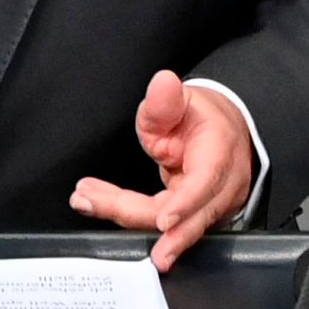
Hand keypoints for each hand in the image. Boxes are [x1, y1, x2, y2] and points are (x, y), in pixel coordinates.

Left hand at [69, 70, 254, 271]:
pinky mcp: (194, 218)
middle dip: (138, 216)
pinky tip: (100, 204)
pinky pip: (163, 225)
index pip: (206, 184)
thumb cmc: (199, 119)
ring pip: (170, 226)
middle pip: (185, 216)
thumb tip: (163, 82)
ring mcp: (212, 207)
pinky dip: (130, 216)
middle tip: (92, 203)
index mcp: (221, 154)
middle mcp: (222, 187)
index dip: (185, 205)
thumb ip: (166, 99)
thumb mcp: (180, 101)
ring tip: (86, 201)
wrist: (221, 132)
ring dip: (125, 216)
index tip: (162, 221)